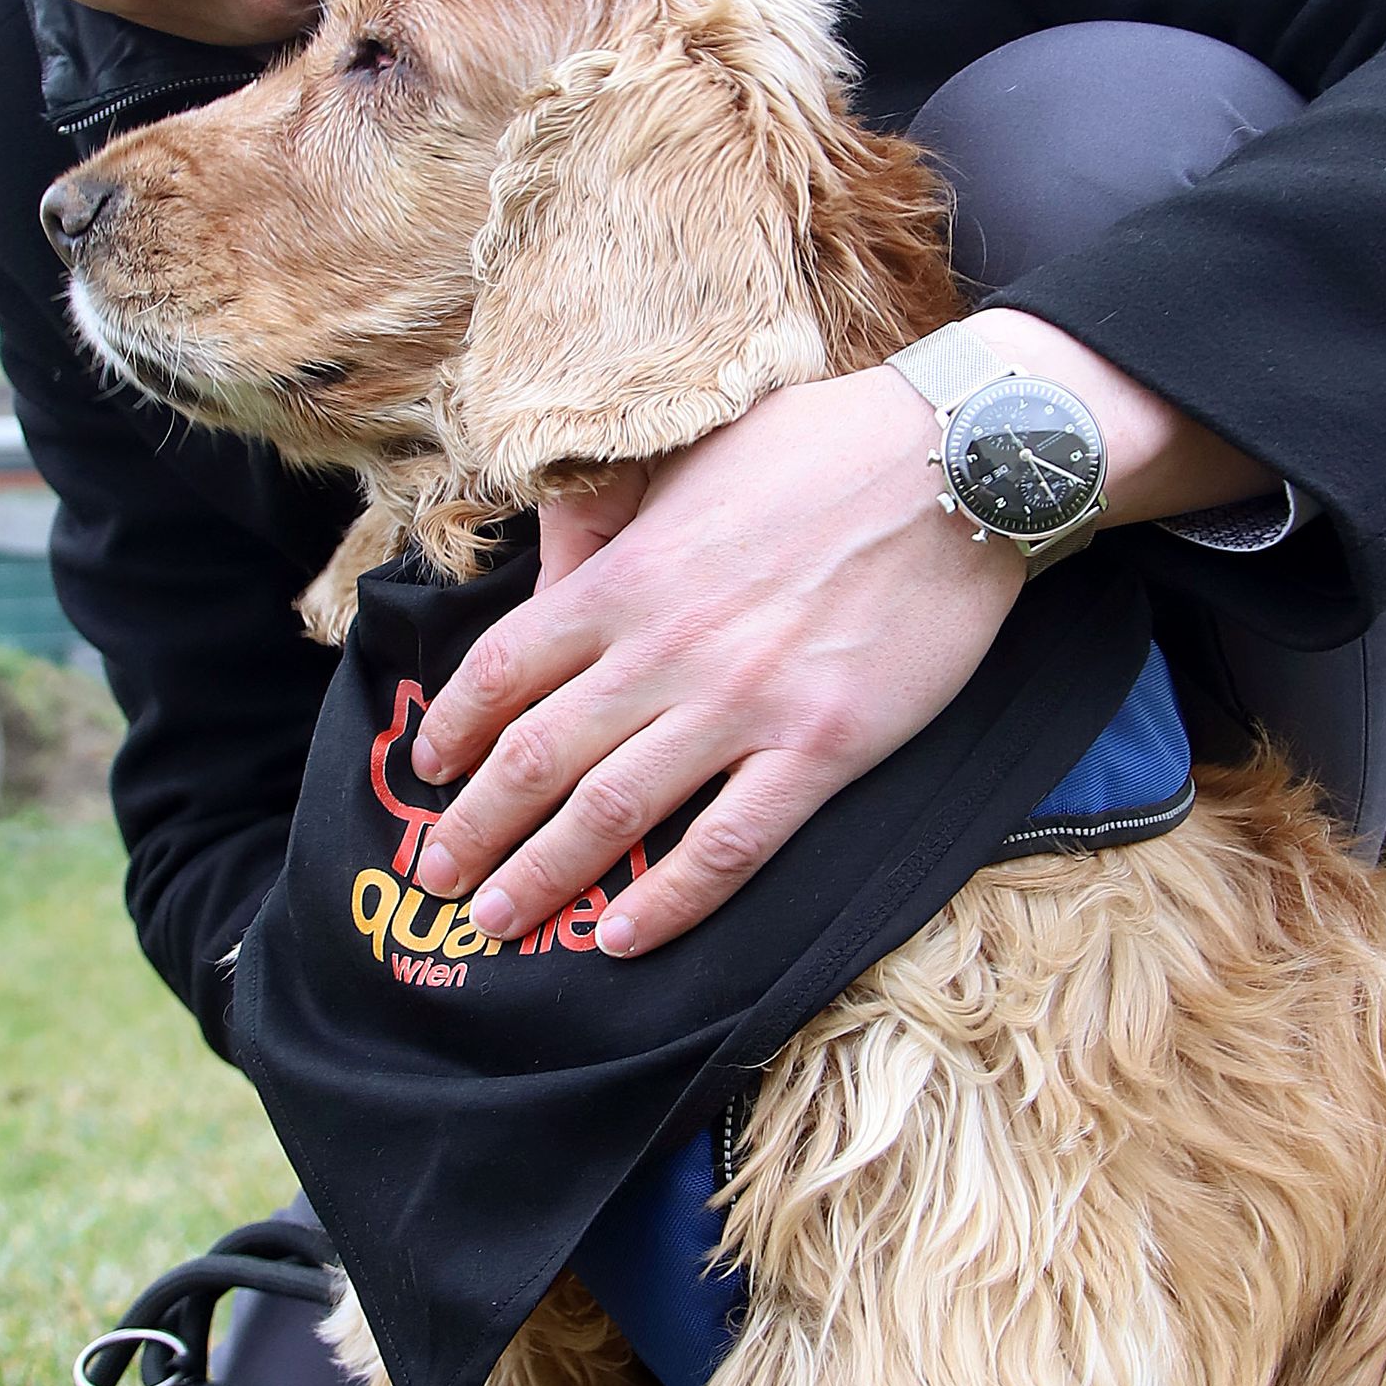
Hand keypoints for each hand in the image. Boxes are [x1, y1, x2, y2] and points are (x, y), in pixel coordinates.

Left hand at [404, 316, 1266, 957]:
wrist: (958, 461)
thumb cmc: (826, 447)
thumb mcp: (693, 457)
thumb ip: (621, 522)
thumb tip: (563, 566)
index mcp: (626, 574)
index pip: (504, 666)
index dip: (454, 728)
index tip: (427, 770)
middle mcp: (664, 646)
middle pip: (535, 757)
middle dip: (472, 829)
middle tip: (434, 880)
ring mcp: (741, 703)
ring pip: (611, 813)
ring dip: (541, 877)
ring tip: (497, 924)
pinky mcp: (821, 748)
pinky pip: (725, 847)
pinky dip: (667, 903)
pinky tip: (622, 938)